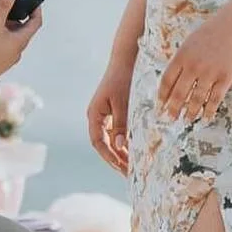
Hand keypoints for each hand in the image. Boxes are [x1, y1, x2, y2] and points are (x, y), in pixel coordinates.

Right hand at [87, 55, 133, 175]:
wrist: (125, 59)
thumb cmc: (122, 79)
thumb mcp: (123, 103)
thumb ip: (121, 125)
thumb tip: (121, 147)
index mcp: (95, 115)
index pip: (98, 143)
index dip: (109, 157)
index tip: (122, 168)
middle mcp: (97, 117)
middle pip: (104, 144)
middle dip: (116, 159)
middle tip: (130, 173)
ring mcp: (105, 114)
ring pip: (111, 139)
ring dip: (121, 152)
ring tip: (133, 165)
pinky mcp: (114, 111)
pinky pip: (118, 131)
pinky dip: (125, 141)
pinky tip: (136, 149)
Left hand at [157, 9, 231, 123]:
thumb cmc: (212, 32)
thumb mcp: (190, 42)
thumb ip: (182, 59)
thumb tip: (173, 80)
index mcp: (182, 56)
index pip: (167, 81)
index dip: (162, 96)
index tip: (159, 106)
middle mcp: (193, 66)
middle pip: (179, 93)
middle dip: (173, 109)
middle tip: (170, 118)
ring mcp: (210, 73)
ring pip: (196, 99)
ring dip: (190, 112)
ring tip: (186, 119)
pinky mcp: (225, 77)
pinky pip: (215, 99)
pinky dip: (209, 110)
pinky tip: (206, 117)